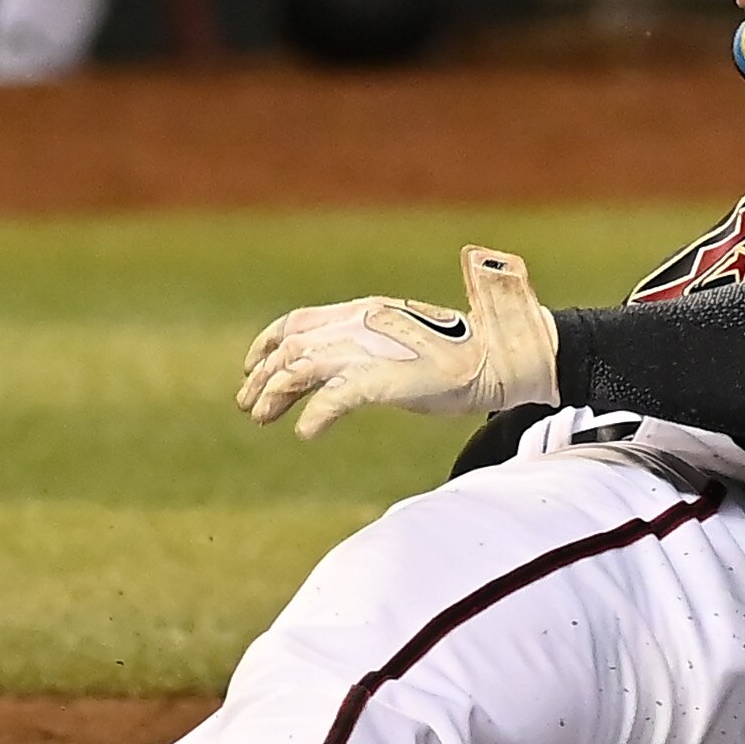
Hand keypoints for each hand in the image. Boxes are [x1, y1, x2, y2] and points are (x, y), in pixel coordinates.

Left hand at [238, 246, 559, 438]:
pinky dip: (315, 415)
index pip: (298, 321)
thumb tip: (338, 370)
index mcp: (363, 310)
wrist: (497, 357)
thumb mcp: (401, 340)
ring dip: (276, 395)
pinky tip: (307, 433)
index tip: (251, 367)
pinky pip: (334, 397)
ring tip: (261, 418)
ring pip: (302, 369)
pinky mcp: (383, 378)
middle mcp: (360, 324)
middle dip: (263, 376)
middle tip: (247, 404)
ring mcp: (371, 349)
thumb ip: (367, 345)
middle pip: (292, 347)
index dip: (266, 343)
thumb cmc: (456, 355)